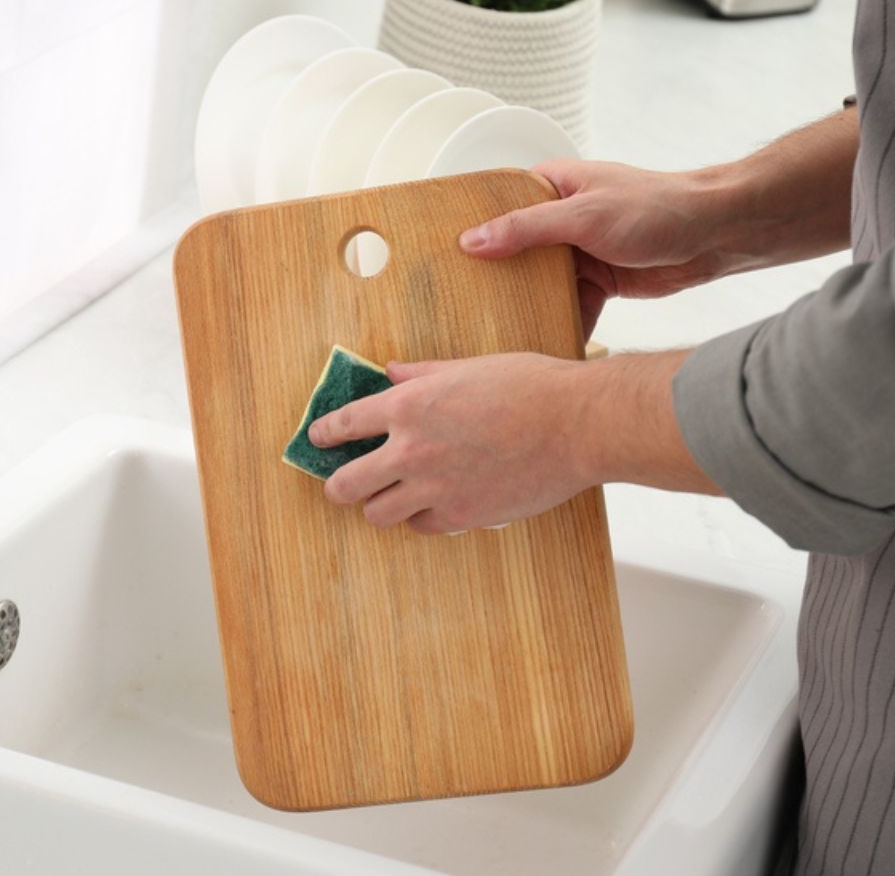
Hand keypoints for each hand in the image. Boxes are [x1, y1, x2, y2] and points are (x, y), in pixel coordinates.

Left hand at [307, 354, 595, 533]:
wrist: (577, 425)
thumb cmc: (531, 387)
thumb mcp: (469, 367)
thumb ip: (423, 374)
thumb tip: (393, 372)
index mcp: (408, 406)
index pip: (344, 424)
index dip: (324, 434)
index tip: (317, 439)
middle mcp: (410, 451)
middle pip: (345, 484)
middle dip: (338, 484)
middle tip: (342, 483)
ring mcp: (434, 488)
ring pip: (377, 514)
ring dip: (379, 506)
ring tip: (388, 499)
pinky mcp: (462, 517)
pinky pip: (423, 527)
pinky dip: (424, 519)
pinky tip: (435, 507)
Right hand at [460, 160, 734, 338]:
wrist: (715, 235)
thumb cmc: (657, 207)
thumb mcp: (583, 216)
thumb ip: (526, 228)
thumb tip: (472, 240)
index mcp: (551, 187)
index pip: (496, 206)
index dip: (469, 230)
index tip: (436, 257)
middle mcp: (559, 219)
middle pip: (512, 251)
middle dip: (492, 279)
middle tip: (457, 306)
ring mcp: (578, 252)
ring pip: (538, 283)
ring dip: (525, 306)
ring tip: (491, 333)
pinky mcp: (597, 280)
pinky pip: (567, 305)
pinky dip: (558, 323)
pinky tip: (538, 343)